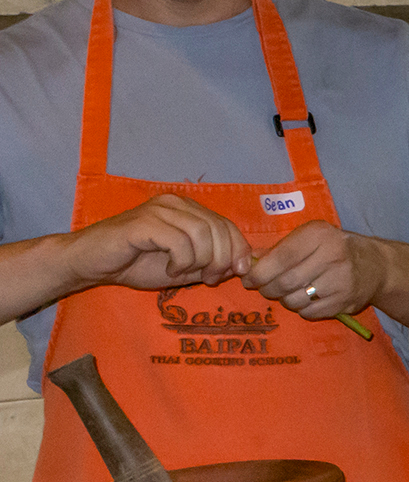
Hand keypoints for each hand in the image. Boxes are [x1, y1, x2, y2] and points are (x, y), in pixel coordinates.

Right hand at [61, 192, 247, 292]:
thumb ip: (212, 263)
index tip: (231, 274)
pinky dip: (182, 262)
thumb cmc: (136, 264)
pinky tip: (170, 270)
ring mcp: (160, 210)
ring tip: (183, 273)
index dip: (237, 251)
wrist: (92, 264)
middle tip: (208, 278)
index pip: (229, 225)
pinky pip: (180, 242)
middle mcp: (176, 203)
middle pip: (220, 229)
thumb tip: (243, 265)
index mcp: (188, 209)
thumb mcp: (185, 267)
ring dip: (200, 262)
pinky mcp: (144, 222)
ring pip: (203, 235)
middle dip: (221, 260)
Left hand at [243, 221, 385, 321]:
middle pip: (285, 282)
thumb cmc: (334, 248)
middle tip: (264, 288)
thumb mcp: (311, 237)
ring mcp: (341, 282)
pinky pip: (309, 312)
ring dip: (284, 300)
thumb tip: (250, 262)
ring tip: (287, 293)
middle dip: (267, 288)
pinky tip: (305, 300)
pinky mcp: (345, 302)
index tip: (248, 278)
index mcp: (320, 236)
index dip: (260, 272)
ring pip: (295, 300)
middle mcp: (332, 257)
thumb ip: (281, 248)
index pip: (281, 258)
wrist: (376, 266)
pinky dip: (301, 309)